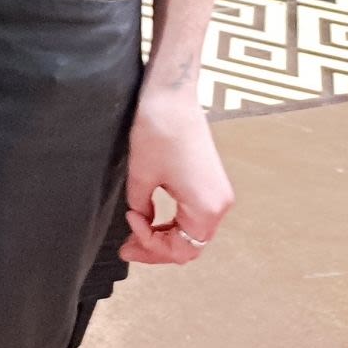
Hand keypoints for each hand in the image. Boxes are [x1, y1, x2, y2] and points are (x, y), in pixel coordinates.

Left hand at [119, 88, 232, 267]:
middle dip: (158, 249)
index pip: (182, 249)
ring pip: (193, 232)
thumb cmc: (158, 132)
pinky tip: (152, 220)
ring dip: (166, 237)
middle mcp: (219, 205)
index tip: (128, 228)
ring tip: (135, 236)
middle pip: (190, 245)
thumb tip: (142, 222)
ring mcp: (218, 194)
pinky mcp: (211, 183)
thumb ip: (142, 208)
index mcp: (206, 208)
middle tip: (128, 249)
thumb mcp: (141, 177)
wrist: (172, 98)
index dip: (151, 247)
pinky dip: (174, 222)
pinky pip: (195, 215)